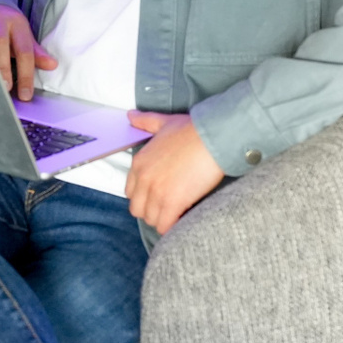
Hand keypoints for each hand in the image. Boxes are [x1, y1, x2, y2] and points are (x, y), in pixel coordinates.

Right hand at [0, 3, 56, 101]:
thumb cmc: (7, 26)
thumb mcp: (23, 36)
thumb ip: (35, 53)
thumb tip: (53, 65)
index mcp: (18, 24)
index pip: (24, 51)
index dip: (26, 74)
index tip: (25, 95)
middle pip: (0, 43)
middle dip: (2, 67)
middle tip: (4, 87)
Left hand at [125, 111, 223, 233]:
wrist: (212, 137)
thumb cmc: (191, 129)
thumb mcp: (163, 122)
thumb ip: (145, 121)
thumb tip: (130, 116)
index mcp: (139, 163)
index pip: (130, 192)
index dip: (144, 197)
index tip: (158, 196)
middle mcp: (143, 179)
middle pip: (138, 209)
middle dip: (151, 211)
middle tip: (168, 207)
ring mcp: (156, 192)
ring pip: (151, 219)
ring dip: (163, 220)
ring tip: (177, 214)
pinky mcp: (172, 202)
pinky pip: (165, 226)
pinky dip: (172, 227)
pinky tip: (183, 221)